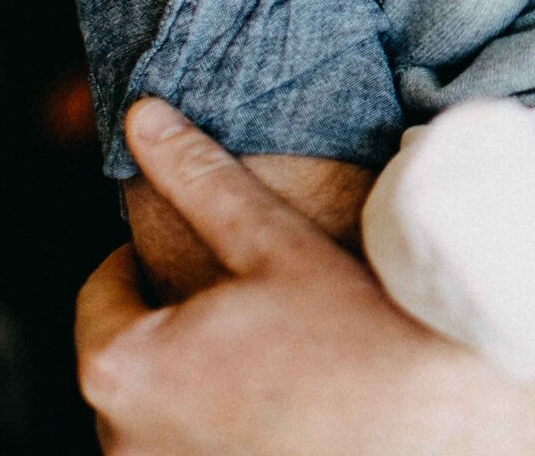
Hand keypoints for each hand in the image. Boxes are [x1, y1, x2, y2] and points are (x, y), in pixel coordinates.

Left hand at [78, 100, 481, 454]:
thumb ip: (197, 177)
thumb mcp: (271, 241)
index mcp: (120, 367)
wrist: (432, 428)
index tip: (213, 256)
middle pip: (128, 354)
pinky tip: (280, 402)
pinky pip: (187, 446)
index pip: (102, 289)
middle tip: (250, 302)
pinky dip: (217, 424)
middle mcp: (121, 441)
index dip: (150, 259)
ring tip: (272, 352)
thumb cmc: (351, 333)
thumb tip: (141, 113)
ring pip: (157, 407)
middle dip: (173, 324)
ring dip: (193, 379)